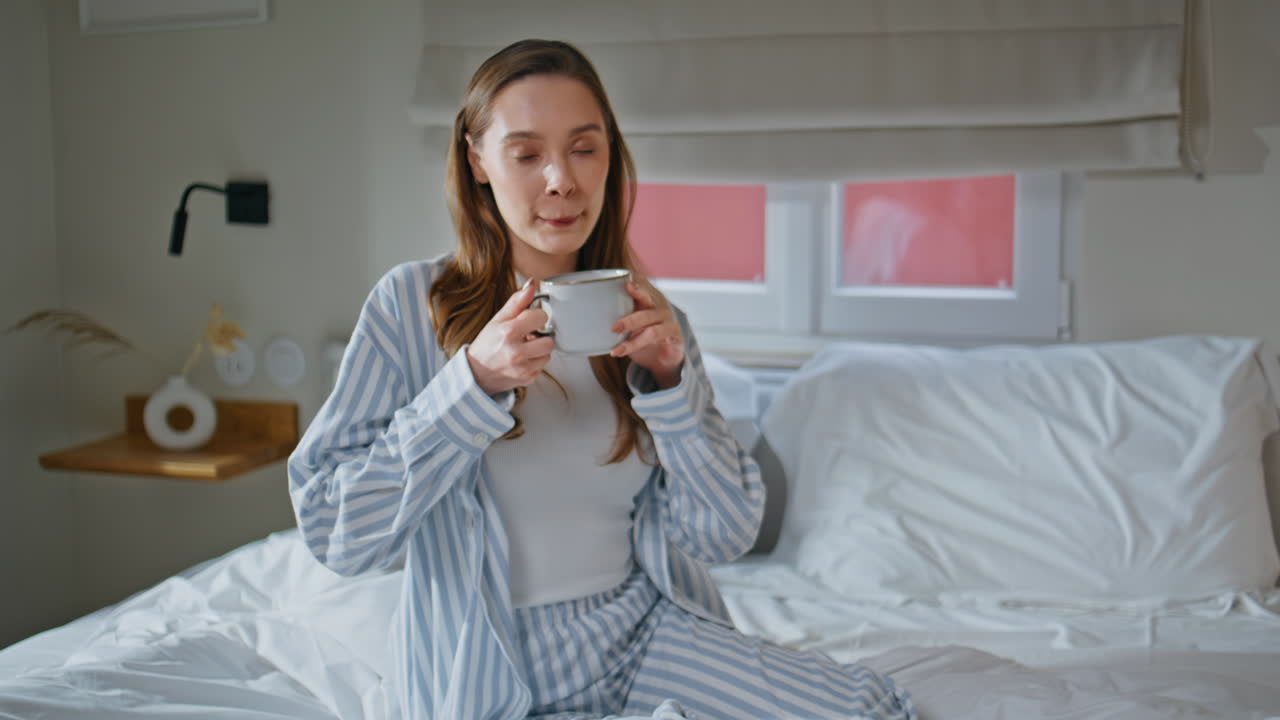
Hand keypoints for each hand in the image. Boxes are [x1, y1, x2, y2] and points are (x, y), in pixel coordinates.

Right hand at [466, 280, 554, 394]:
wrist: (476, 373)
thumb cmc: (487, 344)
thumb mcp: (498, 319)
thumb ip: (517, 301)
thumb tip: (532, 284)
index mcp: (508, 333)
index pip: (540, 317)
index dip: (536, 317)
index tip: (528, 320)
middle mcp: (516, 353)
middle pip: (549, 340)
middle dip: (541, 336)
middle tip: (528, 336)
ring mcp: (522, 369)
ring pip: (548, 354)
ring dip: (539, 350)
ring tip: (525, 348)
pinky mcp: (527, 379)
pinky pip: (543, 366)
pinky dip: (535, 362)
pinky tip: (523, 359)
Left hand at [610, 279, 683, 388]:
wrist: (663, 359)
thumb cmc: (642, 338)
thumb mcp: (627, 327)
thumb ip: (614, 317)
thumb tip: (581, 314)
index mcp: (647, 304)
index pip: (642, 293)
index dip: (637, 288)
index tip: (627, 285)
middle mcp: (660, 311)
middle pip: (646, 311)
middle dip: (630, 320)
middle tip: (613, 328)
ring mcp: (669, 324)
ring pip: (652, 331)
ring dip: (633, 341)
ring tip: (616, 350)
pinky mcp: (675, 338)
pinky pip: (659, 343)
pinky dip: (641, 348)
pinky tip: (625, 353)